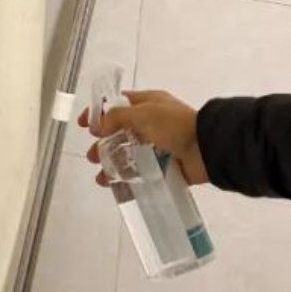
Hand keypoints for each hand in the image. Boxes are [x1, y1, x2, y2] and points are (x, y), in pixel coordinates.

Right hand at [81, 88, 206, 186]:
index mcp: (148, 104)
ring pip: (129, 154)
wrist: (208, 148)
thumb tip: (97, 124)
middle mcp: (152, 123)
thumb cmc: (174, 125)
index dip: (99, 113)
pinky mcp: (166, 166)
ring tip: (103, 177)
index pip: (117, 104)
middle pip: (120, 133)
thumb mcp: (143, 113)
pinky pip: (142, 172)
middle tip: (93, 157)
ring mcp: (159, 146)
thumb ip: (116, 117)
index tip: (83, 125)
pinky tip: (117, 187)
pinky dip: (129, 179)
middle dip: (103, 144)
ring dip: (113, 165)